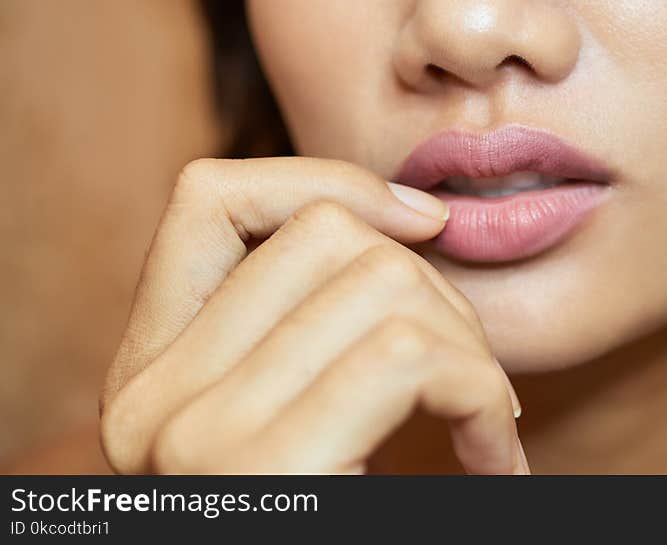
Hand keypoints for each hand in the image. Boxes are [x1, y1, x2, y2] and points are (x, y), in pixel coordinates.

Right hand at [99, 157, 527, 473]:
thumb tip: (413, 218)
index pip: (210, 197)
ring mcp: (194, 437)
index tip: (424, 222)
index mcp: (154, 369)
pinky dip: (482, 396)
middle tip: (469, 373)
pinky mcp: (262, 474)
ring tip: (484, 420)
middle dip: (438, 288)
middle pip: (332, 239)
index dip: (329, 183)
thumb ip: (317, 321)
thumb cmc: (333, 508)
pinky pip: (410, 358)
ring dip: (471, 348)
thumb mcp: (308, 406)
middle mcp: (149, 396)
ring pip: (383, 285)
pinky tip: (493, 459)